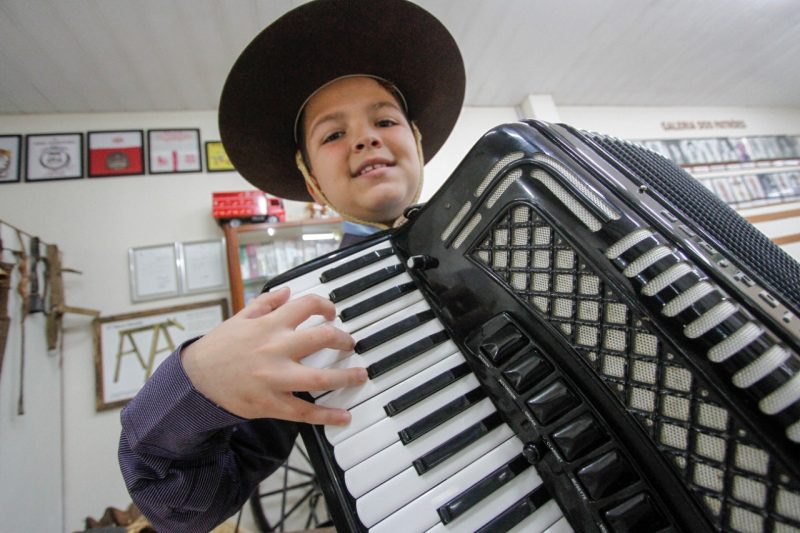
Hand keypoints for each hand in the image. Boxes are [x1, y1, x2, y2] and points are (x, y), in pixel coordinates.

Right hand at [181, 287, 365, 424]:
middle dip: (343, 339)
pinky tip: (344, 416)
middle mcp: (275, 348)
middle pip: (321, 338)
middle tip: (351, 344)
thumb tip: (287, 290)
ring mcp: (274, 377)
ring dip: (345, 376)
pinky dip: (326, 415)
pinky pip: (303, 412)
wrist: (194, 380)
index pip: (306, 305)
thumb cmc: (217, 348)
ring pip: (319, 378)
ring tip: (359, 375)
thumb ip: (265, 303)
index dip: (326, 306)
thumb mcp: (239, 318)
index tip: (332, 313)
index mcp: (268, 325)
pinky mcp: (270, 403)